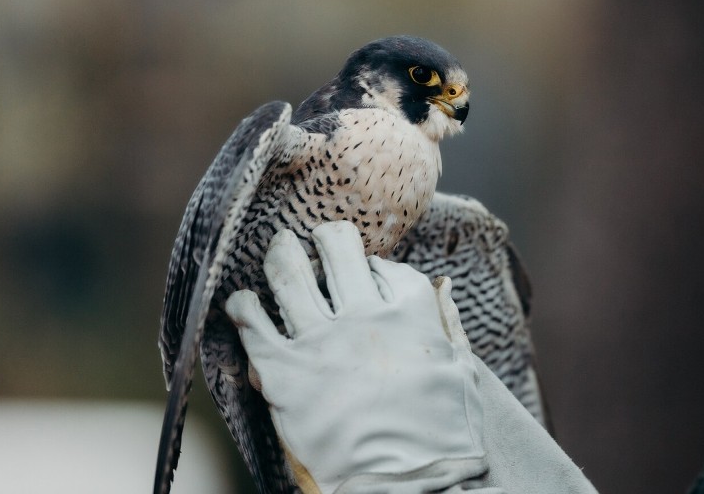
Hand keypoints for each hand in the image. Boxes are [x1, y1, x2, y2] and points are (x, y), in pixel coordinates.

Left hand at [225, 221, 484, 492]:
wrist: (410, 484)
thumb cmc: (444, 436)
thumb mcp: (462, 372)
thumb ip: (448, 323)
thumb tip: (444, 284)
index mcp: (412, 316)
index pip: (390, 270)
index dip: (376, 265)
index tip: (369, 270)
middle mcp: (366, 317)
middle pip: (340, 252)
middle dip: (327, 236)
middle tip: (317, 235)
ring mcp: (323, 341)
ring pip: (291, 275)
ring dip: (282, 254)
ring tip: (279, 247)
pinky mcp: (286, 372)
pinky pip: (254, 323)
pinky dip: (243, 306)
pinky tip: (241, 300)